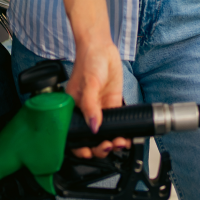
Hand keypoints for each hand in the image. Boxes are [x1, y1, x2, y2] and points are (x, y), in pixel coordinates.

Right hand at [65, 38, 130, 158]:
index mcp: (73, 107)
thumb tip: (93, 127)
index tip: (89, 152)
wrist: (102, 47)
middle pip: (91, 137)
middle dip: (99, 147)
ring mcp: (99, 108)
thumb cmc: (89, 60)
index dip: (81, 147)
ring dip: (112, 141)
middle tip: (109, 146)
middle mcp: (86, 110)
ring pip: (105, 132)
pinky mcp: (111, 103)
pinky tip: (126, 136)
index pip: (75, 133)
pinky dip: (121, 131)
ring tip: (120, 143)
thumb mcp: (89, 83)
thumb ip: (90, 106)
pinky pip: (116, 122)